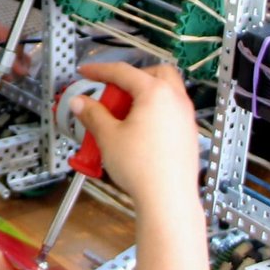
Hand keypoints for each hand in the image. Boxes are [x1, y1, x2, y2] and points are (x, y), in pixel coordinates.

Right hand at [71, 62, 199, 211]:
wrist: (168, 199)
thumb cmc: (145, 169)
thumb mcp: (108, 137)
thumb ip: (93, 114)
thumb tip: (81, 103)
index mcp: (156, 92)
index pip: (123, 71)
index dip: (100, 71)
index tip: (87, 72)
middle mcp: (175, 100)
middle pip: (153, 73)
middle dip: (130, 79)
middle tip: (112, 96)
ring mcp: (185, 117)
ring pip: (165, 92)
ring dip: (143, 95)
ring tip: (122, 117)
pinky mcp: (188, 134)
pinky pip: (170, 111)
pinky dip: (154, 112)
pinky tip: (138, 132)